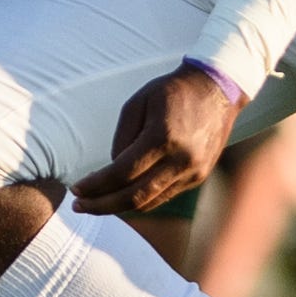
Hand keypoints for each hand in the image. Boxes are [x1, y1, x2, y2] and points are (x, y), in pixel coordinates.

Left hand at [68, 65, 242, 217]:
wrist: (218, 89)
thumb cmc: (173, 91)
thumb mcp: (137, 103)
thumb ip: (121, 138)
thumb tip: (111, 170)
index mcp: (163, 137)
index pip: (121, 173)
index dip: (95, 185)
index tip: (76, 189)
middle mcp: (181, 159)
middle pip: (135, 197)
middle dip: (102, 205)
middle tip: (79, 206)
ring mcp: (193, 171)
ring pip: (149, 202)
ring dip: (119, 207)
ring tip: (96, 204)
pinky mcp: (199, 176)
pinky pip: (164, 196)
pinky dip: (140, 200)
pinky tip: (122, 196)